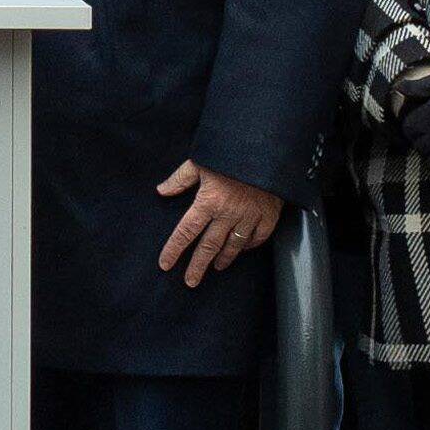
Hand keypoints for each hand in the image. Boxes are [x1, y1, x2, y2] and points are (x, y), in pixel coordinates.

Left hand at [152, 160, 283, 285]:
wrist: (266, 148)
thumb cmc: (229, 153)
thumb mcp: (200, 161)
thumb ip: (180, 179)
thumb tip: (161, 190)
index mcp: (208, 201)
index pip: (186, 231)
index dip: (174, 249)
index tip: (165, 264)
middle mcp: (227, 214)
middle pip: (208, 246)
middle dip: (197, 265)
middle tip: (190, 281)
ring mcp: (249, 216)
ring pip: (233, 245)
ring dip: (223, 258)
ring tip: (216, 267)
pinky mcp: (268, 215)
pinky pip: (258, 237)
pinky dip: (250, 245)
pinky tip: (242, 249)